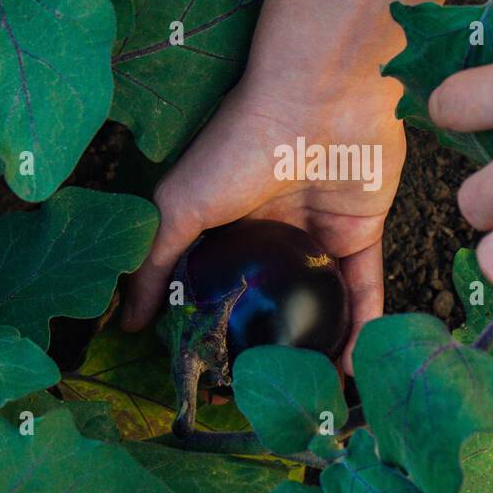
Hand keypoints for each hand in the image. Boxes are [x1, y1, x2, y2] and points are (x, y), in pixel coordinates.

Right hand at [120, 67, 404, 371]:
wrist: (318, 97)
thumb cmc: (239, 143)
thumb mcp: (180, 204)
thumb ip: (154, 262)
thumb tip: (126, 323)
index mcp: (225, 220)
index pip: (217, 284)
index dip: (215, 327)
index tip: (214, 377)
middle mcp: (271, 230)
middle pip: (272, 298)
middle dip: (273, 344)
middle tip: (267, 394)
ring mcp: (317, 231)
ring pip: (320, 299)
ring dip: (321, 344)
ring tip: (317, 393)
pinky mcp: (362, 231)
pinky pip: (365, 287)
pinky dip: (364, 324)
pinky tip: (356, 366)